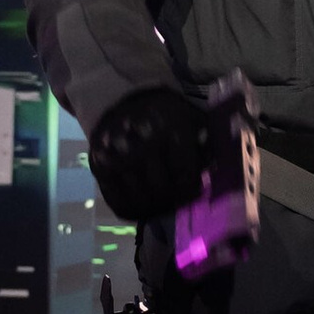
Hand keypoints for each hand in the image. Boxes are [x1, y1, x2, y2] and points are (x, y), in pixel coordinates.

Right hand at [89, 87, 209, 223]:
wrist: (123, 102)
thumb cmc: (166, 116)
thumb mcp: (192, 121)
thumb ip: (207, 147)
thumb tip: (215, 178)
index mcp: (169, 128)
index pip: (183, 175)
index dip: (191, 191)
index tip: (193, 193)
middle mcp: (140, 143)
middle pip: (161, 191)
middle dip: (173, 201)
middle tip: (177, 202)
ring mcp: (116, 157)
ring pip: (140, 202)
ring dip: (154, 209)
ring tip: (162, 204)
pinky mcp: (99, 167)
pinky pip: (119, 204)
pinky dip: (134, 211)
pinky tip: (144, 206)